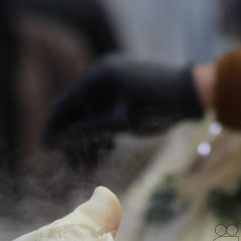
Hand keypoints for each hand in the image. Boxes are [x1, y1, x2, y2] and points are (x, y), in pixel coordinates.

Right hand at [44, 56, 205, 167]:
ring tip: (90, 166)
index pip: (65, 102)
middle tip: (74, 167)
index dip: (53, 127)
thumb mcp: (121, 122)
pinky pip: (107, 110)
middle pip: (78, 109)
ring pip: (93, 112)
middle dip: (74, 139)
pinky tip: (105, 152)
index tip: (45, 150)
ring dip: (90, 139)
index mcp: (99, 74)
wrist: (195, 92)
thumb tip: (59, 139)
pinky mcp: (127, 89)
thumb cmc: (159, 105)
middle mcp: (103, 73)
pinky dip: (104, 130)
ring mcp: (116, 80)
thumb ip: (89, 129)